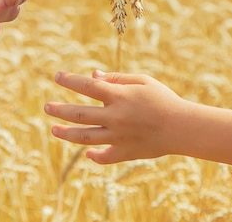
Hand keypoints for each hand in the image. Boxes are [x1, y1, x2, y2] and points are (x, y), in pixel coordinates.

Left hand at [44, 70, 188, 163]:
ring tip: (53, 129)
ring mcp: (118, 137)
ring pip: (84, 137)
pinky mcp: (125, 152)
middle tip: (47, 107)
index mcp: (119, 96)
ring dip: (66, 133)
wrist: (184, 127)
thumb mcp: (142, 81)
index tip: (57, 76)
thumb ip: (116, 78)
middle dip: (59, 110)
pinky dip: (94, 156)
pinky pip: (104, 157)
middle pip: (79, 113)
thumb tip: (93, 75)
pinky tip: (87, 153)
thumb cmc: (163, 100)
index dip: (69, 80)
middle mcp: (115, 117)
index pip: (87, 86)